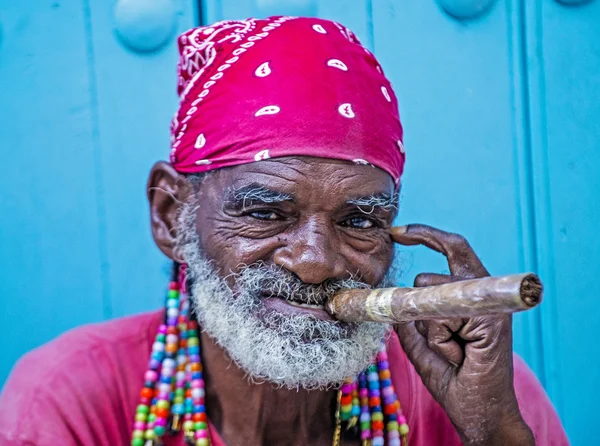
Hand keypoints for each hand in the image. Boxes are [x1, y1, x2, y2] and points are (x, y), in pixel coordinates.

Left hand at [391, 224, 534, 445]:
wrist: (479, 412)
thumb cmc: (454, 378)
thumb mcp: (420, 342)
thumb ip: (409, 316)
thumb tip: (392, 294)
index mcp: (470, 293)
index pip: (452, 249)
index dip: (425, 234)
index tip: (396, 232)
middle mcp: (482, 292)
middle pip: (429, 277)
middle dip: (418, 311)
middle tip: (441, 345)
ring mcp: (489, 304)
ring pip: (431, 296)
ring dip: (430, 331)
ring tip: (453, 352)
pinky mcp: (491, 319)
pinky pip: (441, 316)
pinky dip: (440, 341)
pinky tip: (460, 356)